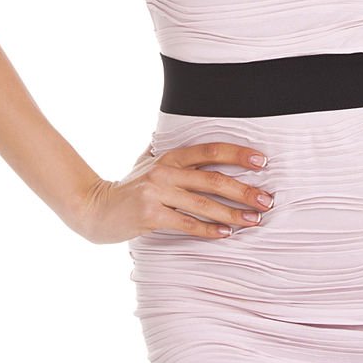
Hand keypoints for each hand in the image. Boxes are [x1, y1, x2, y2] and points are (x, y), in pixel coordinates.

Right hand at [72, 142, 275, 243]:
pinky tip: (226, 234)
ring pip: (204, 203)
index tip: (262, 161)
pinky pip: (186, 223)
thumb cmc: (128, 186)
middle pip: (213, 179)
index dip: (238, 154)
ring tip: (254, 220)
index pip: (210, 151)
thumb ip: (165, 148)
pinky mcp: (150, 214)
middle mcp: (166, 170)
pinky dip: (208, 230)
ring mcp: (157, 192)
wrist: (95, 208)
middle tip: (267, 199)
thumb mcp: (147, 161)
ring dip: (233, 213)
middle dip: (244, 190)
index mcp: (170, 155)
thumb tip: (173, 128)